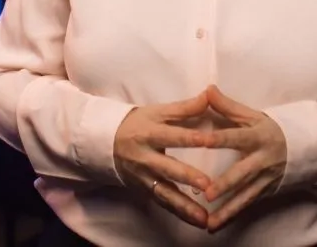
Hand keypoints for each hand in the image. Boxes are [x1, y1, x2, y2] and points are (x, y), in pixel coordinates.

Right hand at [114, 92, 212, 228]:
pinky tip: (197, 221)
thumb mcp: (157, 111)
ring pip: (166, 193)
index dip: (190, 138)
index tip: (209, 141)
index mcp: (149, 133)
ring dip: (185, 207)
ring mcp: (144, 177)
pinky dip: (180, 213)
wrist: (105, 142)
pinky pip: (164, 204)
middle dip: (187, 178)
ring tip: (205, 217)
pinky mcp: (145, 190)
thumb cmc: (137, 123)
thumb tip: (210, 94)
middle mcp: (145, 157)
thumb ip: (185, 107)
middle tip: (207, 186)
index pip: (172, 135)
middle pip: (168, 168)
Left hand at [201, 85, 286, 232]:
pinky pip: (247, 206)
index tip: (202, 140)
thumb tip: (207, 89)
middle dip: (225, 185)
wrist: (304, 148)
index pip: (235, 137)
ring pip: (245, 197)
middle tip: (206, 193)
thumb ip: (228, 106)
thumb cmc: (271, 128)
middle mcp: (262, 159)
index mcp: (257, 136)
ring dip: (227, 210)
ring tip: (208, 222)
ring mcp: (265, 178)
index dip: (219, 138)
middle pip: (242, 173)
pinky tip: (215, 226)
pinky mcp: (265, 192)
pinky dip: (232, 217)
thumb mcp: (253, 115)